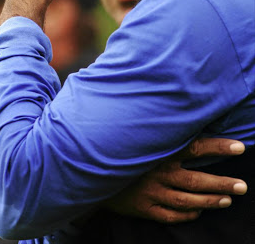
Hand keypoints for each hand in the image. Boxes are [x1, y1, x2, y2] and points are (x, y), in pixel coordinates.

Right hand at [103, 138, 246, 223]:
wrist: (91, 168)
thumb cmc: (120, 146)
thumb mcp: (140, 134)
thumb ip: (161, 128)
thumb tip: (186, 112)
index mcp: (159, 151)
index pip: (195, 147)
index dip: (219, 147)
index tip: (240, 147)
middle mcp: (158, 172)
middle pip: (197, 181)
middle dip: (222, 184)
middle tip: (243, 186)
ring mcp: (151, 192)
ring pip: (187, 201)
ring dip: (210, 201)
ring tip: (228, 199)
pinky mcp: (143, 208)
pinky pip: (171, 216)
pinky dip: (188, 215)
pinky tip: (199, 212)